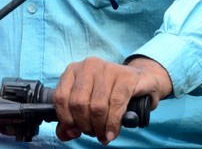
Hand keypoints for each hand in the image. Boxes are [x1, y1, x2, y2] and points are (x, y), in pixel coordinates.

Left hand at [52, 56, 169, 144]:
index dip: (66, 119)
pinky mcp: (126, 76)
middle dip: (85, 125)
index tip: (74, 131)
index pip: (60, 97)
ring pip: (97, 106)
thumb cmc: (109, 93)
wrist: (141, 80)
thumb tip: (65, 134)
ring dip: (100, 127)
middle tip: (93, 132)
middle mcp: (89, 66)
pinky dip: (113, 124)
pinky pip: (116, 105)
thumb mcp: (87, 103)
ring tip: (103, 134)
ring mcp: (108, 69)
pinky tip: (113, 132)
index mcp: (74, 70)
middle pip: (78, 103)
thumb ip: (71, 119)